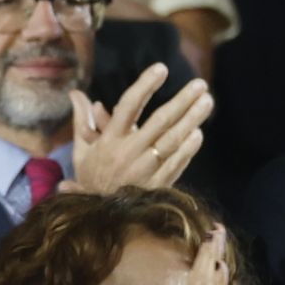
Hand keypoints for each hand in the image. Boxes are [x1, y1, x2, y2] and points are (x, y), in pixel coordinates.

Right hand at [70, 63, 212, 192]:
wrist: (100, 215)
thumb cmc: (92, 176)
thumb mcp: (82, 149)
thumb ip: (82, 120)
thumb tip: (77, 93)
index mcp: (109, 140)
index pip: (128, 107)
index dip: (145, 87)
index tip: (161, 69)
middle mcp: (129, 152)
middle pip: (160, 122)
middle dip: (182, 101)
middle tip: (200, 84)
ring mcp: (147, 168)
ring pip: (173, 140)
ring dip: (192, 119)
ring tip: (207, 101)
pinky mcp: (159, 183)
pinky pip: (178, 162)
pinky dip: (189, 147)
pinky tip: (199, 132)